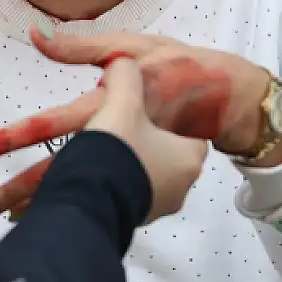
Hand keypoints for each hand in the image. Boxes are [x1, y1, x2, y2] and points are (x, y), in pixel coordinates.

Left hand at [0, 29, 281, 218]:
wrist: (231, 101)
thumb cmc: (180, 67)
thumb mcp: (134, 47)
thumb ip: (83, 45)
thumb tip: (37, 35)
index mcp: (107, 111)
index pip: (48, 125)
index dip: (8, 139)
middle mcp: (116, 146)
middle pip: (58, 173)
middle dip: (18, 193)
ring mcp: (134, 172)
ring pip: (81, 189)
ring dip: (44, 205)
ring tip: (7, 220)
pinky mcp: (146, 184)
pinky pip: (104, 193)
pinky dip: (79, 202)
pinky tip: (55, 213)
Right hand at [78, 58, 206, 222]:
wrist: (91, 202)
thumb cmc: (119, 153)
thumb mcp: (122, 103)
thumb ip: (125, 76)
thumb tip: (122, 64)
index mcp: (190, 156)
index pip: (189, 127)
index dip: (166, 113)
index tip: (145, 107)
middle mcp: (181, 185)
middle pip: (165, 151)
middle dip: (142, 139)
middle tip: (119, 126)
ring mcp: (158, 205)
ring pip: (144, 172)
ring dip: (127, 161)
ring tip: (101, 148)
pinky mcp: (134, 217)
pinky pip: (128, 191)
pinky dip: (114, 179)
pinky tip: (93, 170)